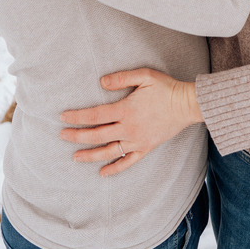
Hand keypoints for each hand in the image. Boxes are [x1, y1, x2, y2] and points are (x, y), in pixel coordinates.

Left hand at [60, 68, 202, 176]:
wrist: (187, 104)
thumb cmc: (166, 88)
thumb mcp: (144, 76)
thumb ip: (121, 78)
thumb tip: (101, 82)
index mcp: (125, 110)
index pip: (95, 115)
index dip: (77, 117)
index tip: (63, 117)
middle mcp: (128, 128)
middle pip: (97, 135)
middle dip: (77, 136)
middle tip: (62, 135)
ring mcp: (137, 141)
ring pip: (109, 152)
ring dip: (90, 155)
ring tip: (75, 157)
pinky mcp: (146, 148)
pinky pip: (128, 162)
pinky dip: (115, 168)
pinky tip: (103, 172)